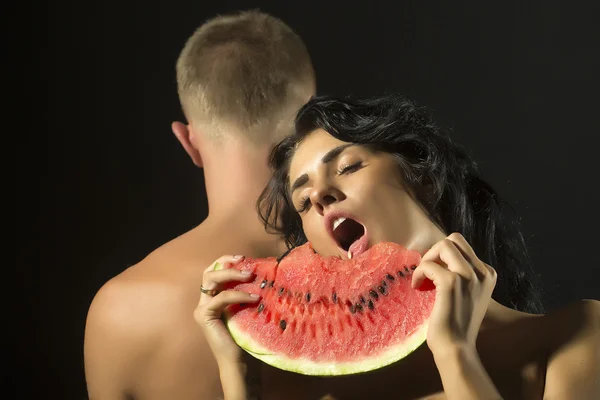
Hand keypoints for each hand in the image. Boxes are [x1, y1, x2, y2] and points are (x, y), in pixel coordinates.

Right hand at [194, 255, 259, 368]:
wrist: (238, 361)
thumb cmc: (245, 336)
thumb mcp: (245, 308)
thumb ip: (244, 292)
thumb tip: (259, 273)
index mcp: (212, 298)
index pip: (213, 272)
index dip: (225, 261)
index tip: (243, 258)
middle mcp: (203, 302)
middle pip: (209, 272)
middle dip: (226, 263)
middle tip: (244, 262)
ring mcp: (202, 309)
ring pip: (210, 280)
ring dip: (231, 274)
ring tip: (250, 275)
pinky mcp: (205, 316)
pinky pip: (221, 297)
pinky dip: (238, 294)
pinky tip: (253, 297)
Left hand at [411, 233, 496, 356]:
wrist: (456, 349)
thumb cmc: (456, 323)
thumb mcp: (466, 293)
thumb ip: (461, 274)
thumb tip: (439, 254)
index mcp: (488, 274)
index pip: (462, 247)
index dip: (443, 258)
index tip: (435, 276)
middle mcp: (483, 272)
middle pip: (454, 240)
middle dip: (435, 253)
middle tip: (428, 273)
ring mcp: (468, 276)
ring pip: (444, 245)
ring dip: (427, 260)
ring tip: (423, 279)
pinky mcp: (451, 283)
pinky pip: (428, 264)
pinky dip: (419, 273)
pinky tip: (418, 287)